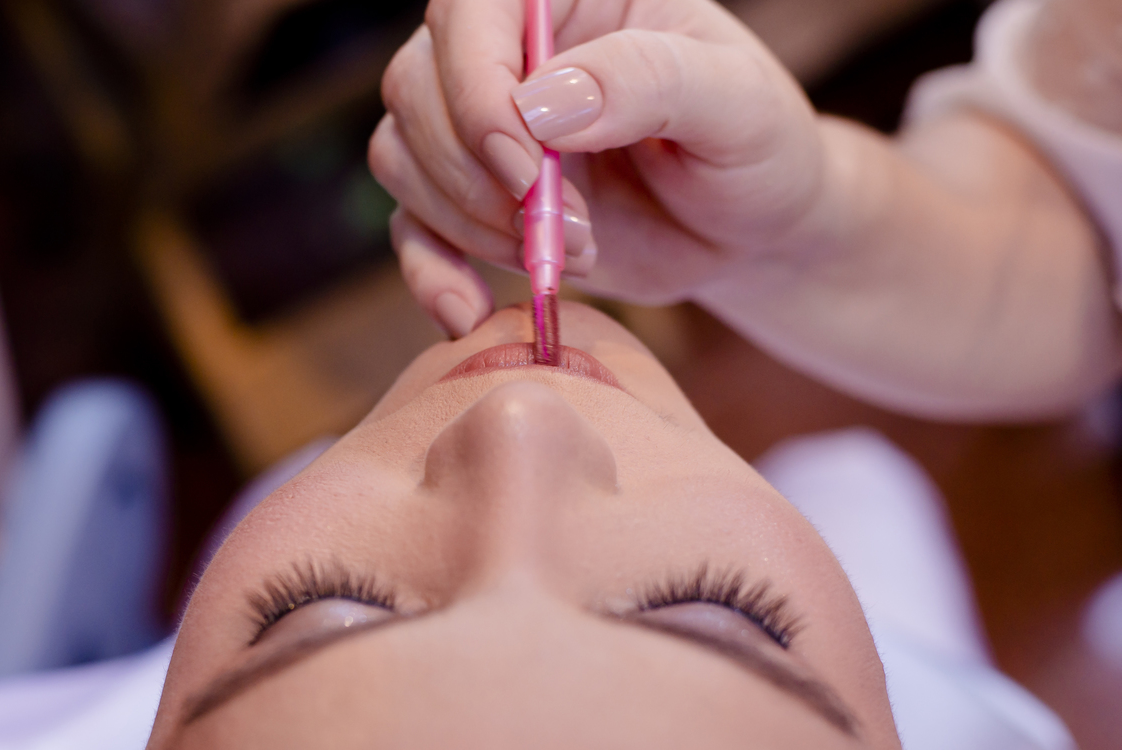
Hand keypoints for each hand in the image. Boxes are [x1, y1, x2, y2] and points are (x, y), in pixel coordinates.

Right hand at [369, 0, 825, 335]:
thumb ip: (649, 80)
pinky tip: (467, 312)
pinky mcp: (472, 199)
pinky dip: (430, 273)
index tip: (528, 170)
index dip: (476, 89)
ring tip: (575, 252)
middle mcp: (508, 50)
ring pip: (404, 157)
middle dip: (483, 177)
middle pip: (418, 88)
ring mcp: (481, 126)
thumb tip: (540, 103)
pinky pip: (410, 227)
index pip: (471, 9)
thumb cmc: (754, 150)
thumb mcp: (736, 104)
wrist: (746, 229)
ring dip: (473, 225)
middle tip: (576, 227)